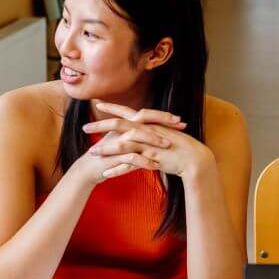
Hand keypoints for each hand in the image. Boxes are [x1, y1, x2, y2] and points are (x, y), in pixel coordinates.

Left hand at [83, 103, 212, 180]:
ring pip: (123, 144)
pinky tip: (107, 174)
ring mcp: (149, 144)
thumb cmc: (179, 147)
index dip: (112, 107)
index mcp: (149, 123)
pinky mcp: (151, 158)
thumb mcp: (163, 133)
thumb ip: (150, 130)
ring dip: (105, 149)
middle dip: (100, 125)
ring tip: (91, 153)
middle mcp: (147, 130)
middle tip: (84, 128)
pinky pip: (131, 164)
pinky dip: (118, 169)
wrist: (194, 158)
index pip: (127, 111)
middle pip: (119, 124)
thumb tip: (140, 127)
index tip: (97, 103)